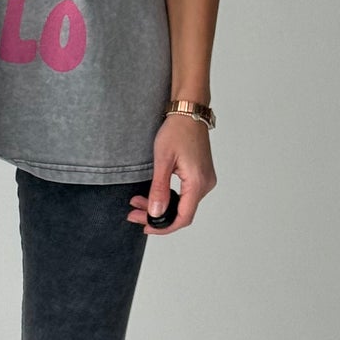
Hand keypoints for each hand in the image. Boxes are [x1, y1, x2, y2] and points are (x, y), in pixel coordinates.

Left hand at [127, 116, 215, 235]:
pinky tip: (152, 195)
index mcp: (197, 182)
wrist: (189, 112)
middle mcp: (205, 184)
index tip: (145, 227)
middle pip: (182, 212)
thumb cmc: (177, 130)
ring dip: (161, 206)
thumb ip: (159, 189)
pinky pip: (185, 195)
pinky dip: (168, 198)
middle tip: (133, 214)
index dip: (163, 227)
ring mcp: (204, 180)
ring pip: (182, 204)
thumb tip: (155, 213)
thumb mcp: (162, 160)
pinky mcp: (201, 175)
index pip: (183, 217)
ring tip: (137, 202)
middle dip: (157, 216)